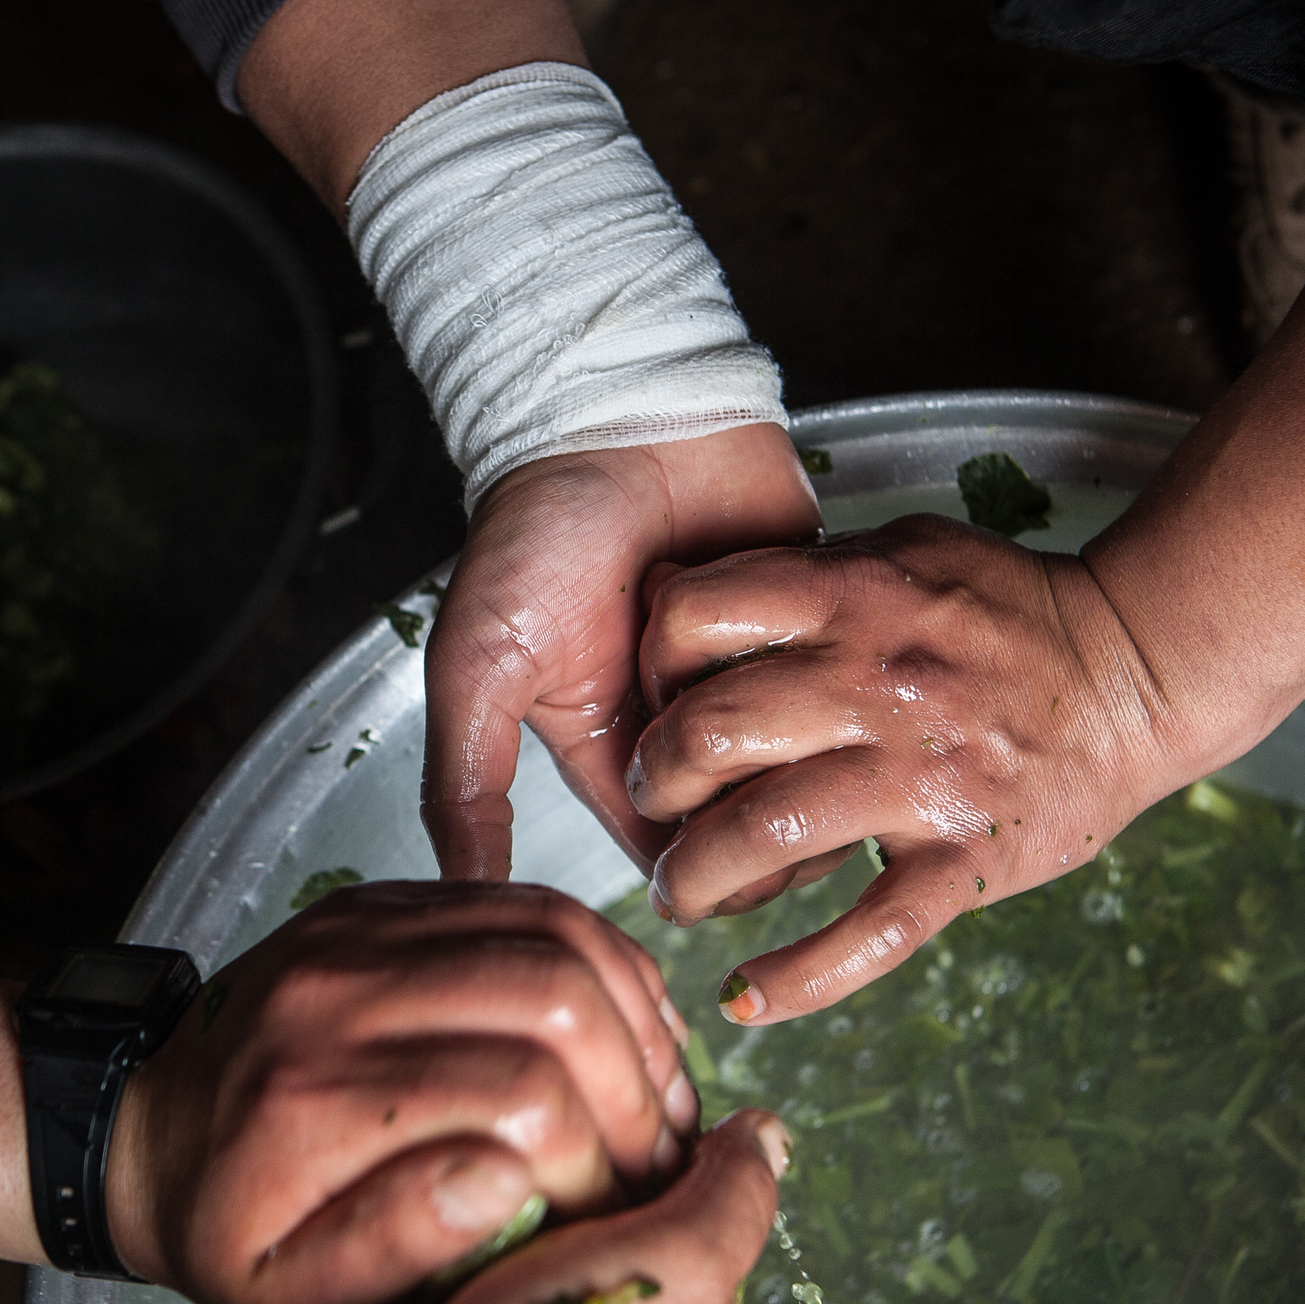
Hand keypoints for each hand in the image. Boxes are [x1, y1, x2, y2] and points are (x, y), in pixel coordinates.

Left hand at [102, 880, 710, 1303]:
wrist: (142, 1129)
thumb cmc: (224, 1227)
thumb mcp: (285, 1293)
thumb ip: (393, 1250)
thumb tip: (509, 1184)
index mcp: (313, 1097)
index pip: (520, 1093)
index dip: (597, 1158)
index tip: (611, 1215)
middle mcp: (338, 991)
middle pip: (554, 994)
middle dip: (637, 1084)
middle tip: (655, 1159)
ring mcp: (362, 928)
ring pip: (557, 931)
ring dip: (635, 1016)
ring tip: (657, 1101)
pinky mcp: (384, 901)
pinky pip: (528, 902)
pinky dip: (602, 965)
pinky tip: (625, 1034)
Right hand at [228, 1109, 790, 1303]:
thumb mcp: (669, 1285)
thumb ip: (729, 1206)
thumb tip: (770, 1135)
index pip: (697, 1205)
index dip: (661, 1147)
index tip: (619, 1111)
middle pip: (600, 1202)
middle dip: (566, 1165)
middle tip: (533, 1152)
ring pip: (512, 1215)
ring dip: (487, 1190)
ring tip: (466, 1182)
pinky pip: (438, 1241)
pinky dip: (426, 1221)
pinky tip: (418, 1207)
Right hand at [422, 425, 819, 879]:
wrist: (617, 407)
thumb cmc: (537, 529)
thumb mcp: (477, 668)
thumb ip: (468, 784)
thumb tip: (467, 896)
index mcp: (607, 740)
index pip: (659, 842)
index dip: (688, 869)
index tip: (710, 875)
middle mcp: (685, 717)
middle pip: (740, 814)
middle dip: (750, 811)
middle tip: (762, 787)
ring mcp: (751, 669)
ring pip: (799, 757)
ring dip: (792, 746)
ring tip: (787, 719)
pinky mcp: (808, 617)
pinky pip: (837, 678)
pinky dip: (830, 677)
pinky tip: (826, 670)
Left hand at [629, 516, 1190, 1025]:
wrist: (1140, 668)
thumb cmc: (1010, 609)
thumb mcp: (903, 549)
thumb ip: (804, 575)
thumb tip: (687, 604)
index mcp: (851, 599)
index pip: (690, 621)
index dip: (646, 668)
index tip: (650, 702)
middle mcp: (874, 684)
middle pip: (707, 736)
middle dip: (653, 785)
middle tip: (653, 809)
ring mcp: (921, 777)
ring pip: (765, 836)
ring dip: (697, 879)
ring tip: (684, 894)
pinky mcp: (966, 857)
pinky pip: (871, 932)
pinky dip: (800, 977)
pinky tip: (747, 997)